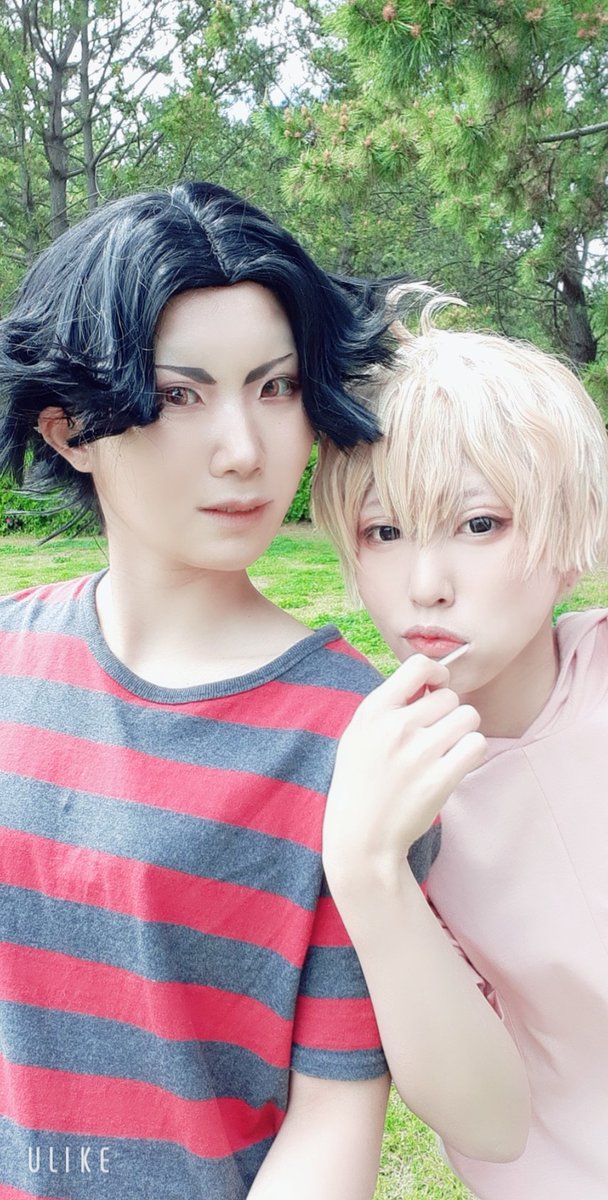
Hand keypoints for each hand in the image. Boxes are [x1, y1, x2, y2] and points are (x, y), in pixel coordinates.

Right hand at [324, 654, 485, 887]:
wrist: (361, 836)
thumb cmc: (362, 782)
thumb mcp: (359, 733)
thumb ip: (390, 705)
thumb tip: (431, 681)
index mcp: (373, 711)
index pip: (418, 666)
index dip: (437, 673)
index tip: (436, 688)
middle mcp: (396, 727)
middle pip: (450, 697)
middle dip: (448, 714)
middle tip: (434, 737)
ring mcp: (419, 753)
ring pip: (468, 717)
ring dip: (462, 733)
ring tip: (444, 752)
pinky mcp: (440, 779)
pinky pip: (477, 744)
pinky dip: (471, 753)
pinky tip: (455, 765)